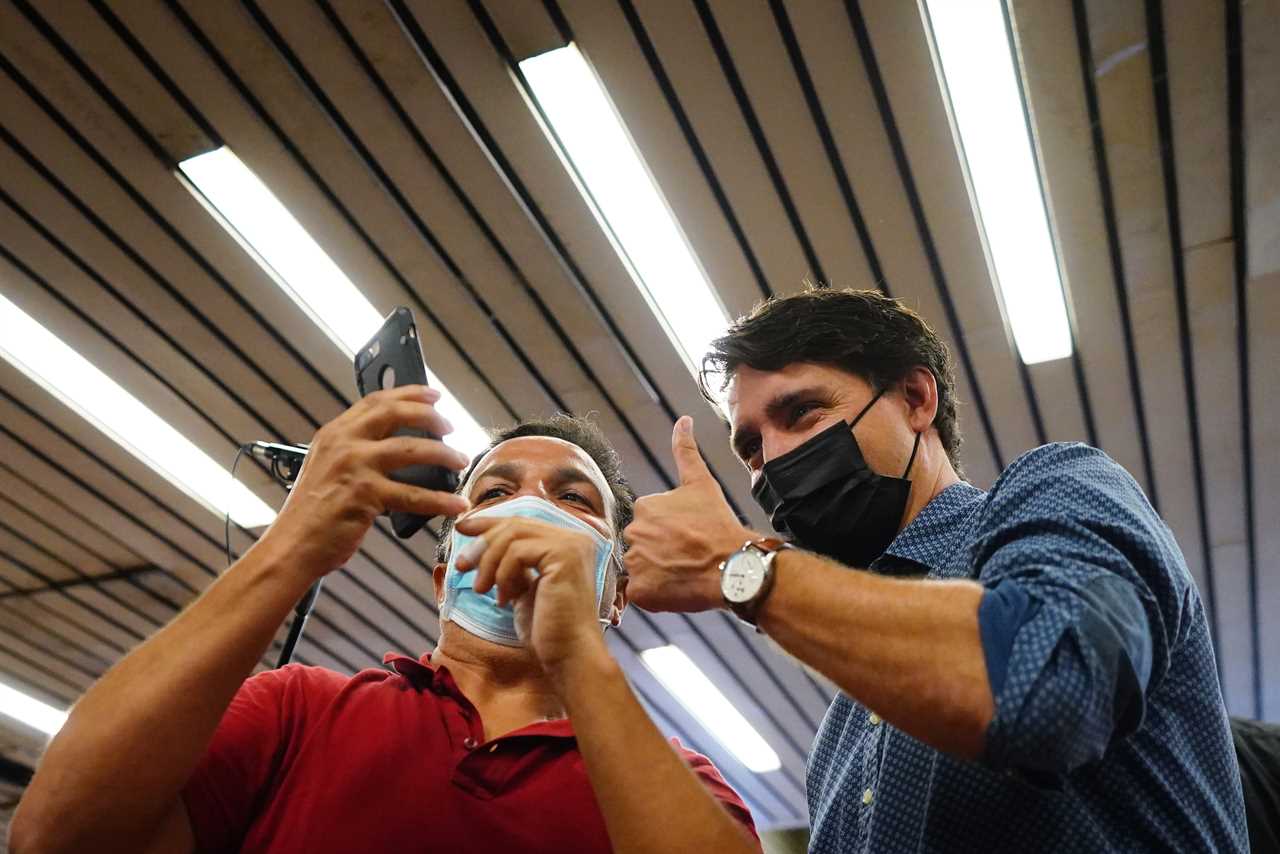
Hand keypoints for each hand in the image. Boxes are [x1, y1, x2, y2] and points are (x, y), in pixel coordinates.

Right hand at [262, 385, 470, 577]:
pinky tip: (456, 505)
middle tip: (451, 427)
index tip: (434, 395)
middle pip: (395, 414)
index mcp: (334, 433)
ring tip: (461, 462)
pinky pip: (414, 495)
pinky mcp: (366, 495)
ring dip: (444, 455)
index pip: (376, 401)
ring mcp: (354, 467)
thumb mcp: (326, 468)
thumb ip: (353, 451)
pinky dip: (441, 501)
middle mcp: (343, 443)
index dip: (409, 394)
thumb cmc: (311, 514)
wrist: (291, 546)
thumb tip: (393, 445)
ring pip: (413, 450)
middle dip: (430, 416)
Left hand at [452, 515, 607, 672]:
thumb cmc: (549, 630)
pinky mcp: (564, 556)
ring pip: (513, 536)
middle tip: (461, 566)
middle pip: (515, 524)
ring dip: (488, 562)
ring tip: (481, 590)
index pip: (522, 522)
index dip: (489, 522)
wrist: (570, 656)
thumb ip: (513, 565)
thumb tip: (483, 547)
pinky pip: (517, 552)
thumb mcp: (525, 588)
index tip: (462, 529)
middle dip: (482, 542)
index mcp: (569, 543)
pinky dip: (502, 574)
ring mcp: (572, 545)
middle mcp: (575, 538)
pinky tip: (504, 599)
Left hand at [623, 417, 755, 612]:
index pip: (649, 524)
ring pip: (642, 571)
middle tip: (688, 556)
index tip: (688, 538)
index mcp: (644, 507)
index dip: (670, 533)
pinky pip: (642, 595)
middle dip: (661, 552)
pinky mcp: (641, 592)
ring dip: (659, 574)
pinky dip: (657, 595)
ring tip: (685, 572)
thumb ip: (686, 450)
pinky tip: (678, 588)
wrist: (733, 565)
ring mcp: (635, 563)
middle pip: (642, 546)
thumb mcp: (701, 482)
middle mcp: (633, 533)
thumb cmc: (719, 525)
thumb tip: (683, 419)